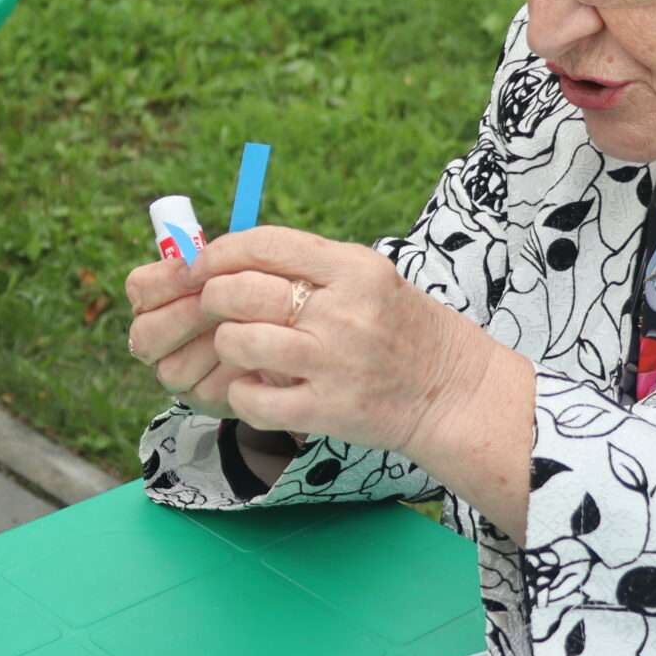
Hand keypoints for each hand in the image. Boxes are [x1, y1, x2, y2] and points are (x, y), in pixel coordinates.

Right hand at [125, 252, 250, 419]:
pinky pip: (207, 389)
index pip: (141, 287)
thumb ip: (217, 259)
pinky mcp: (202, 400)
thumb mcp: (239, 268)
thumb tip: (203, 254)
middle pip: (146, 334)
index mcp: (155, 301)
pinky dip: (233, 371)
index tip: (197, 273)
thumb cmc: (256, 291)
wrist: (287, 335)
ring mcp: (175, 374)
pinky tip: (254, 356)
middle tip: (219, 305)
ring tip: (244, 328)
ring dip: (212, 344)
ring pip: (174, 368)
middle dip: (186, 316)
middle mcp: (154, 341)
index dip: (167, 279)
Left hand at [195, 226, 511, 465]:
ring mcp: (335, 363)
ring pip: (240, 342)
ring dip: (227, 344)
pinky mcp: (328, 409)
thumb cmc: (399, 328)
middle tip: (212, 307)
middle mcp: (344, 312)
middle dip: (213, 297)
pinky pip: (253, 400)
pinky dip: (240, 392)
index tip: (203, 265)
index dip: (221, 253)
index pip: (266, 245)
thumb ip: (308, 265)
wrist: (452, 390)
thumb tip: (230, 256)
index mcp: (354, 269)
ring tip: (239, 348)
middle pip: (243, 292)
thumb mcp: (368, 278)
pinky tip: (253, 387)